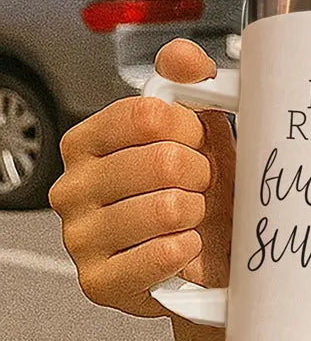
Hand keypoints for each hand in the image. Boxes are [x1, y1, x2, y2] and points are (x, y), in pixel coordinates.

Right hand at [49, 38, 235, 317]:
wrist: (209, 255)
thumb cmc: (197, 188)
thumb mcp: (196, 127)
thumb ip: (187, 82)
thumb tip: (182, 58)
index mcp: (87, 141)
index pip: (149, 115)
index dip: (192, 128)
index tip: (199, 142)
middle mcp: (72, 187)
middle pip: (164, 161)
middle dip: (202, 174)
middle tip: (201, 186)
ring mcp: (79, 237)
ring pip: (168, 208)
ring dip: (199, 213)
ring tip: (194, 217)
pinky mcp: (99, 282)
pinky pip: (161, 256)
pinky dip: (189, 250)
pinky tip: (187, 246)